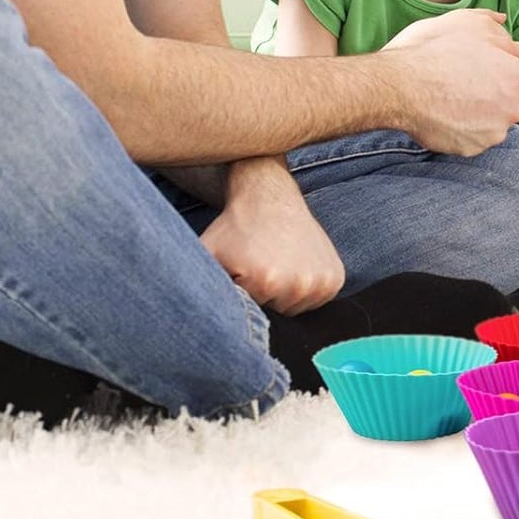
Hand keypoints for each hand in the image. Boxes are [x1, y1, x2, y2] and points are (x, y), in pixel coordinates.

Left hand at [201, 160, 345, 314]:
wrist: (269, 197)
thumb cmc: (234, 229)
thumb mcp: (206, 255)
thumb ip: (192, 286)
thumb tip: (183, 321)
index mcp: (266, 281)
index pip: (250, 316)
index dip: (243, 296)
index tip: (241, 273)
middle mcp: (299, 284)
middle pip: (275, 316)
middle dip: (264, 298)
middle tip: (259, 268)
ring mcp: (321, 281)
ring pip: (296, 310)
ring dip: (285, 295)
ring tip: (277, 264)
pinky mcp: (335, 278)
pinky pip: (316, 300)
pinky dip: (306, 288)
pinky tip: (294, 264)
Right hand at [384, 9, 518, 155]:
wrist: (396, 87)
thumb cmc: (433, 51)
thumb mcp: (469, 23)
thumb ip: (498, 28)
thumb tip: (509, 30)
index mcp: (518, 80)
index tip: (515, 65)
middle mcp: (511, 111)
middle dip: (509, 89)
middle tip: (481, 75)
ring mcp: (490, 134)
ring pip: (499, 119)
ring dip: (488, 108)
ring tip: (459, 91)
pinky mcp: (469, 149)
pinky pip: (477, 136)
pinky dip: (468, 125)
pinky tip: (448, 108)